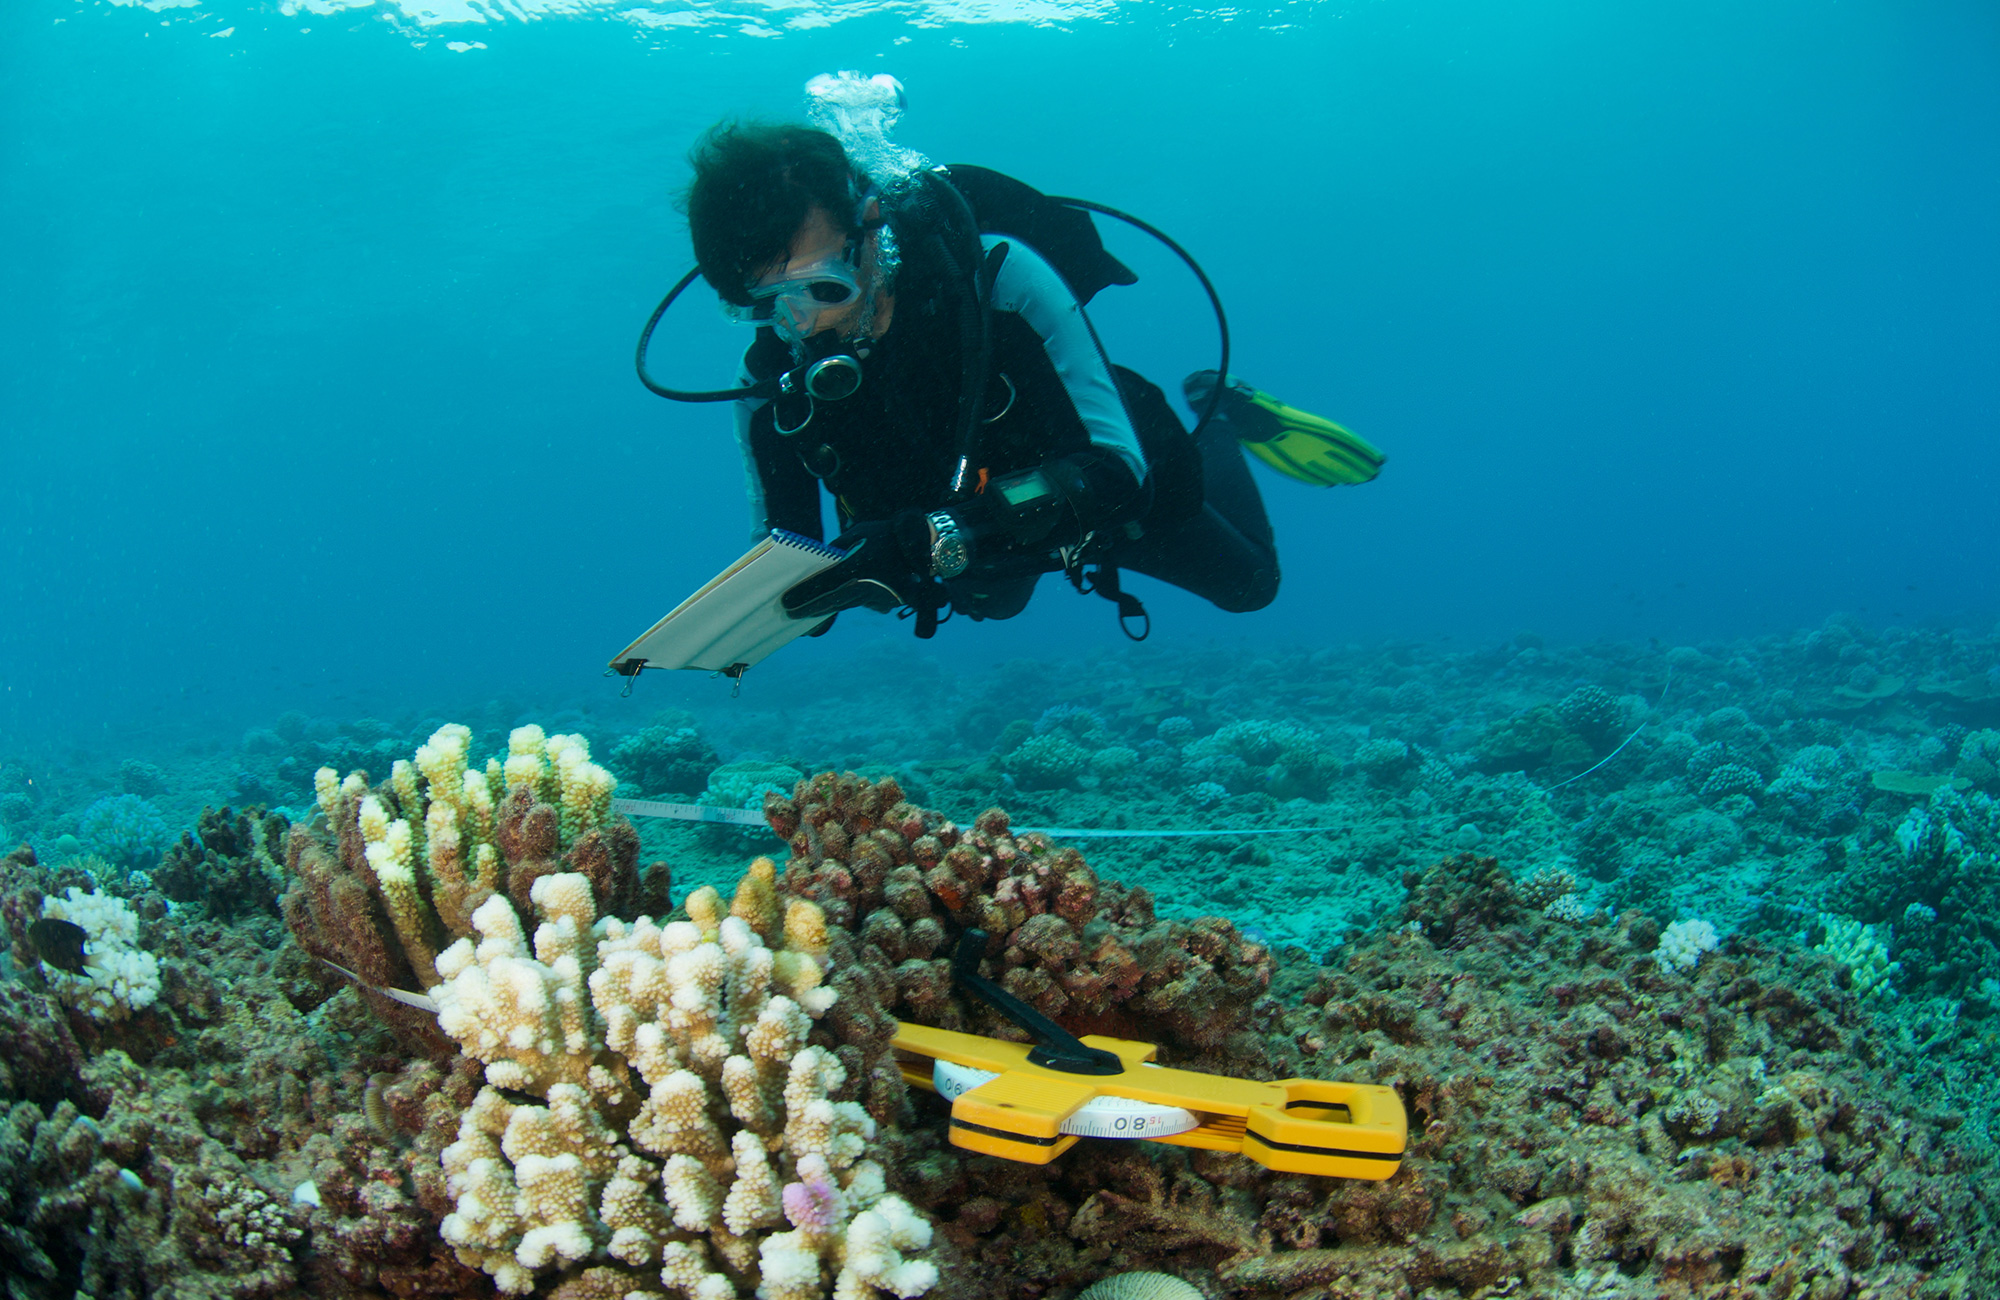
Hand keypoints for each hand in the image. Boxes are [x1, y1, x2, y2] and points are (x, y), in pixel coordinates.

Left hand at [781, 513, 932, 618]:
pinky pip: (861, 602)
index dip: (804, 596)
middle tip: (790, 614)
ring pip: (845, 604)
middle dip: (809, 609)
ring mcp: (877, 597)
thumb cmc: (885, 535)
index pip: (824, 585)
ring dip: (825, 608)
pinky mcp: (886, 602)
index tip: (786, 603)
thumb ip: (837, 550)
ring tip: (805, 612)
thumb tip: (819, 564)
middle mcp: (865, 585)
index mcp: (855, 566)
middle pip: (832, 601)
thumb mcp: (857, 534)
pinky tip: (837, 601)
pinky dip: (847, 601)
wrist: (921, 547)